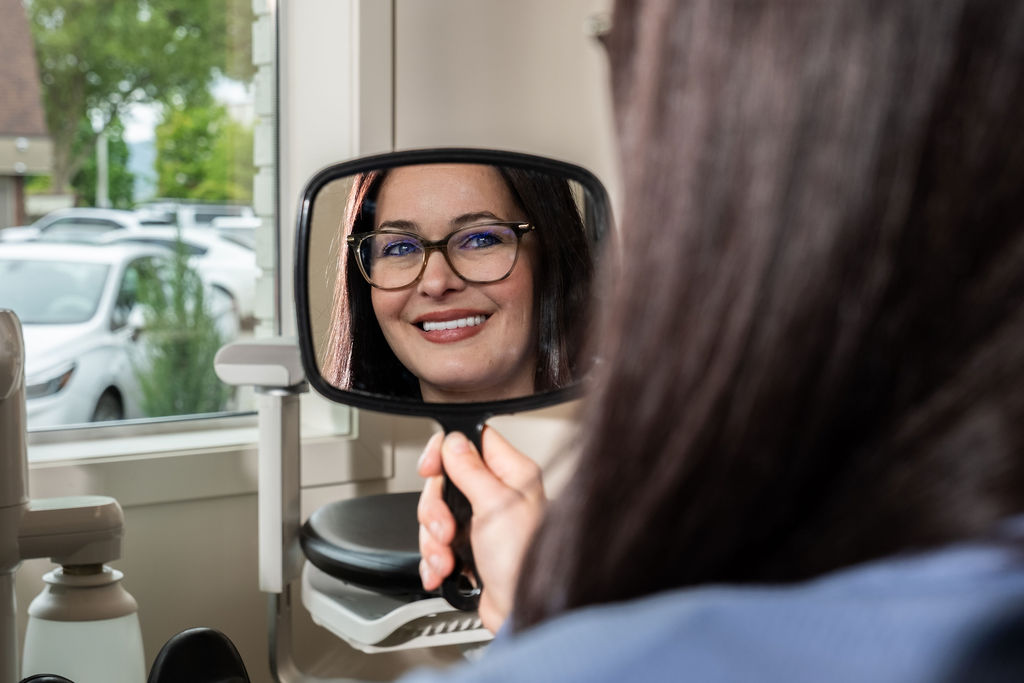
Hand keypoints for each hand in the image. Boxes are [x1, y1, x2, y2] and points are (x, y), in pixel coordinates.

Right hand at [417, 427, 546, 632]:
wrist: (521, 612)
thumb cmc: (524, 560)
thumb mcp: (494, 504)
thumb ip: (470, 469)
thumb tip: (453, 441)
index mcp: (511, 474)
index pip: (472, 441)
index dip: (445, 450)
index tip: (430, 467)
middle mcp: (498, 495)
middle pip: (446, 481)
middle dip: (435, 509)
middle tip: (446, 529)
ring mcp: (483, 524)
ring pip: (438, 515)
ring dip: (433, 540)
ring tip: (448, 558)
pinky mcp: (471, 551)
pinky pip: (438, 545)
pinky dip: (435, 560)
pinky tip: (444, 571)